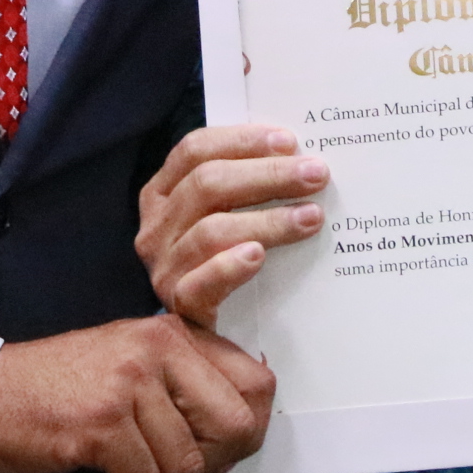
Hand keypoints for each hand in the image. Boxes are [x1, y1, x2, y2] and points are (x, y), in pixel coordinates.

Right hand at [0, 316, 275, 472]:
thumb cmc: (59, 389)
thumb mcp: (131, 365)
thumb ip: (183, 384)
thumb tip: (241, 435)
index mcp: (176, 334)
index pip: (258, 383)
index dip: (246, 432)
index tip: (212, 458)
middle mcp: (160, 349)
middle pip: (236, 426)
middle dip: (209, 470)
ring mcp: (131, 384)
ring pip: (187, 465)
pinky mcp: (101, 423)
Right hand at [135, 124, 327, 329]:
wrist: (209, 332)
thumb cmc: (228, 256)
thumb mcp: (227, 213)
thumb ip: (247, 183)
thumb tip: (301, 155)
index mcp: (163, 192)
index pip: (194, 150)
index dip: (241, 140)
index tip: (289, 141)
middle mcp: (156, 227)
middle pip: (207, 184)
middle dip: (268, 175)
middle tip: (316, 174)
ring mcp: (164, 267)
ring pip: (211, 231)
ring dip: (267, 220)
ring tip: (310, 217)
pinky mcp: (180, 307)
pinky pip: (200, 283)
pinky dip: (229, 266)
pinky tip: (259, 256)